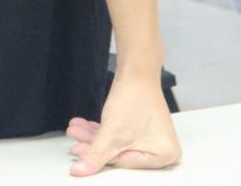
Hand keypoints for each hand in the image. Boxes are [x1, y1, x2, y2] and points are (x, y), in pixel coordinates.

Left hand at [66, 73, 180, 173]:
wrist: (136, 70)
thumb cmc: (134, 98)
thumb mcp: (112, 134)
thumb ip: (95, 155)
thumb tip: (80, 171)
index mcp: (164, 156)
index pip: (124, 164)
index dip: (99, 158)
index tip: (79, 152)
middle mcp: (163, 150)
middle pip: (120, 154)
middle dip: (94, 145)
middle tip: (76, 140)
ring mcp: (153, 138)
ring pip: (117, 144)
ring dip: (94, 136)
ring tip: (76, 129)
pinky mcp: (143, 129)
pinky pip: (120, 135)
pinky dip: (103, 130)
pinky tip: (86, 126)